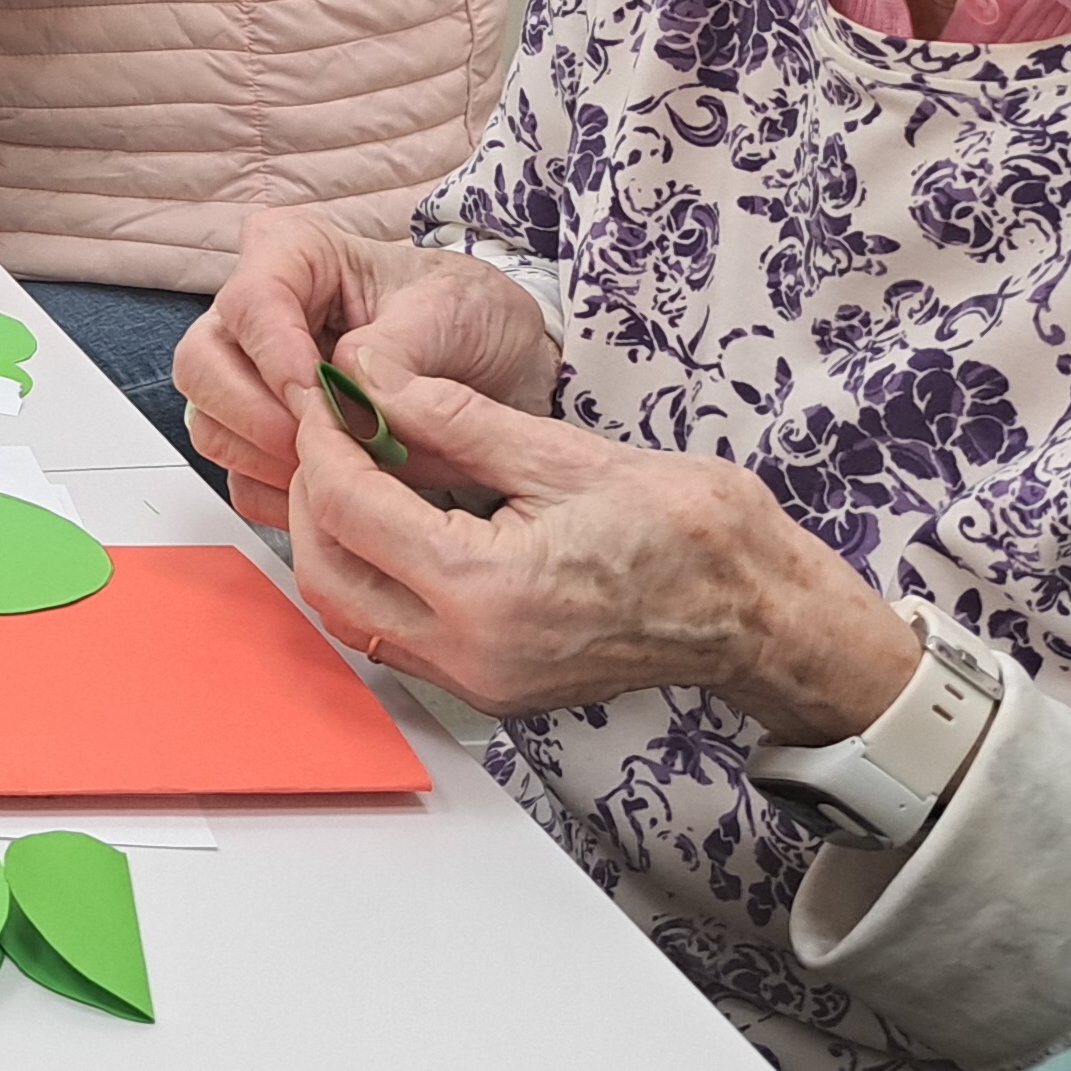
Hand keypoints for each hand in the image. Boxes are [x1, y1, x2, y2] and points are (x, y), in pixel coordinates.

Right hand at [177, 215, 560, 528]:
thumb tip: (347, 386)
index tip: (317, 397)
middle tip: (316, 444)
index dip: (275, 354)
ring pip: (209, 422)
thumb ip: (397, 347)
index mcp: (294, 255)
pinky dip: (276, 495)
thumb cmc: (468, 318)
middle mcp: (257, 314)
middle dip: (255, 415)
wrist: (500, 369)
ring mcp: (250, 376)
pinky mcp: (260, 433)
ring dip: (264, 460)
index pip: (250, 300)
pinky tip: (331, 495)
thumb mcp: (452, 313)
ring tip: (335, 472)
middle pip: (203, 363)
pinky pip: (237, 475)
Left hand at [280, 378, 926, 737]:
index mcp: (490, 591)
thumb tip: (375, 382)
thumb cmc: (690, 532)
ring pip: (349, 613)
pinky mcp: (490, 688)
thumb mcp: (565, 453)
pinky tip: (394, 516)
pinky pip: (393, 634)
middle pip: (326, 574)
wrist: (759, 612)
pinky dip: (372, 574)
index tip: (326, 394)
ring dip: (333, 538)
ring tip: (357, 465)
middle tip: (330, 430)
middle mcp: (473, 653)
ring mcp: (480, 682)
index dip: (325, 441)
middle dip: (311, 494)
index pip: (352, 510)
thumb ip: (458, 420)